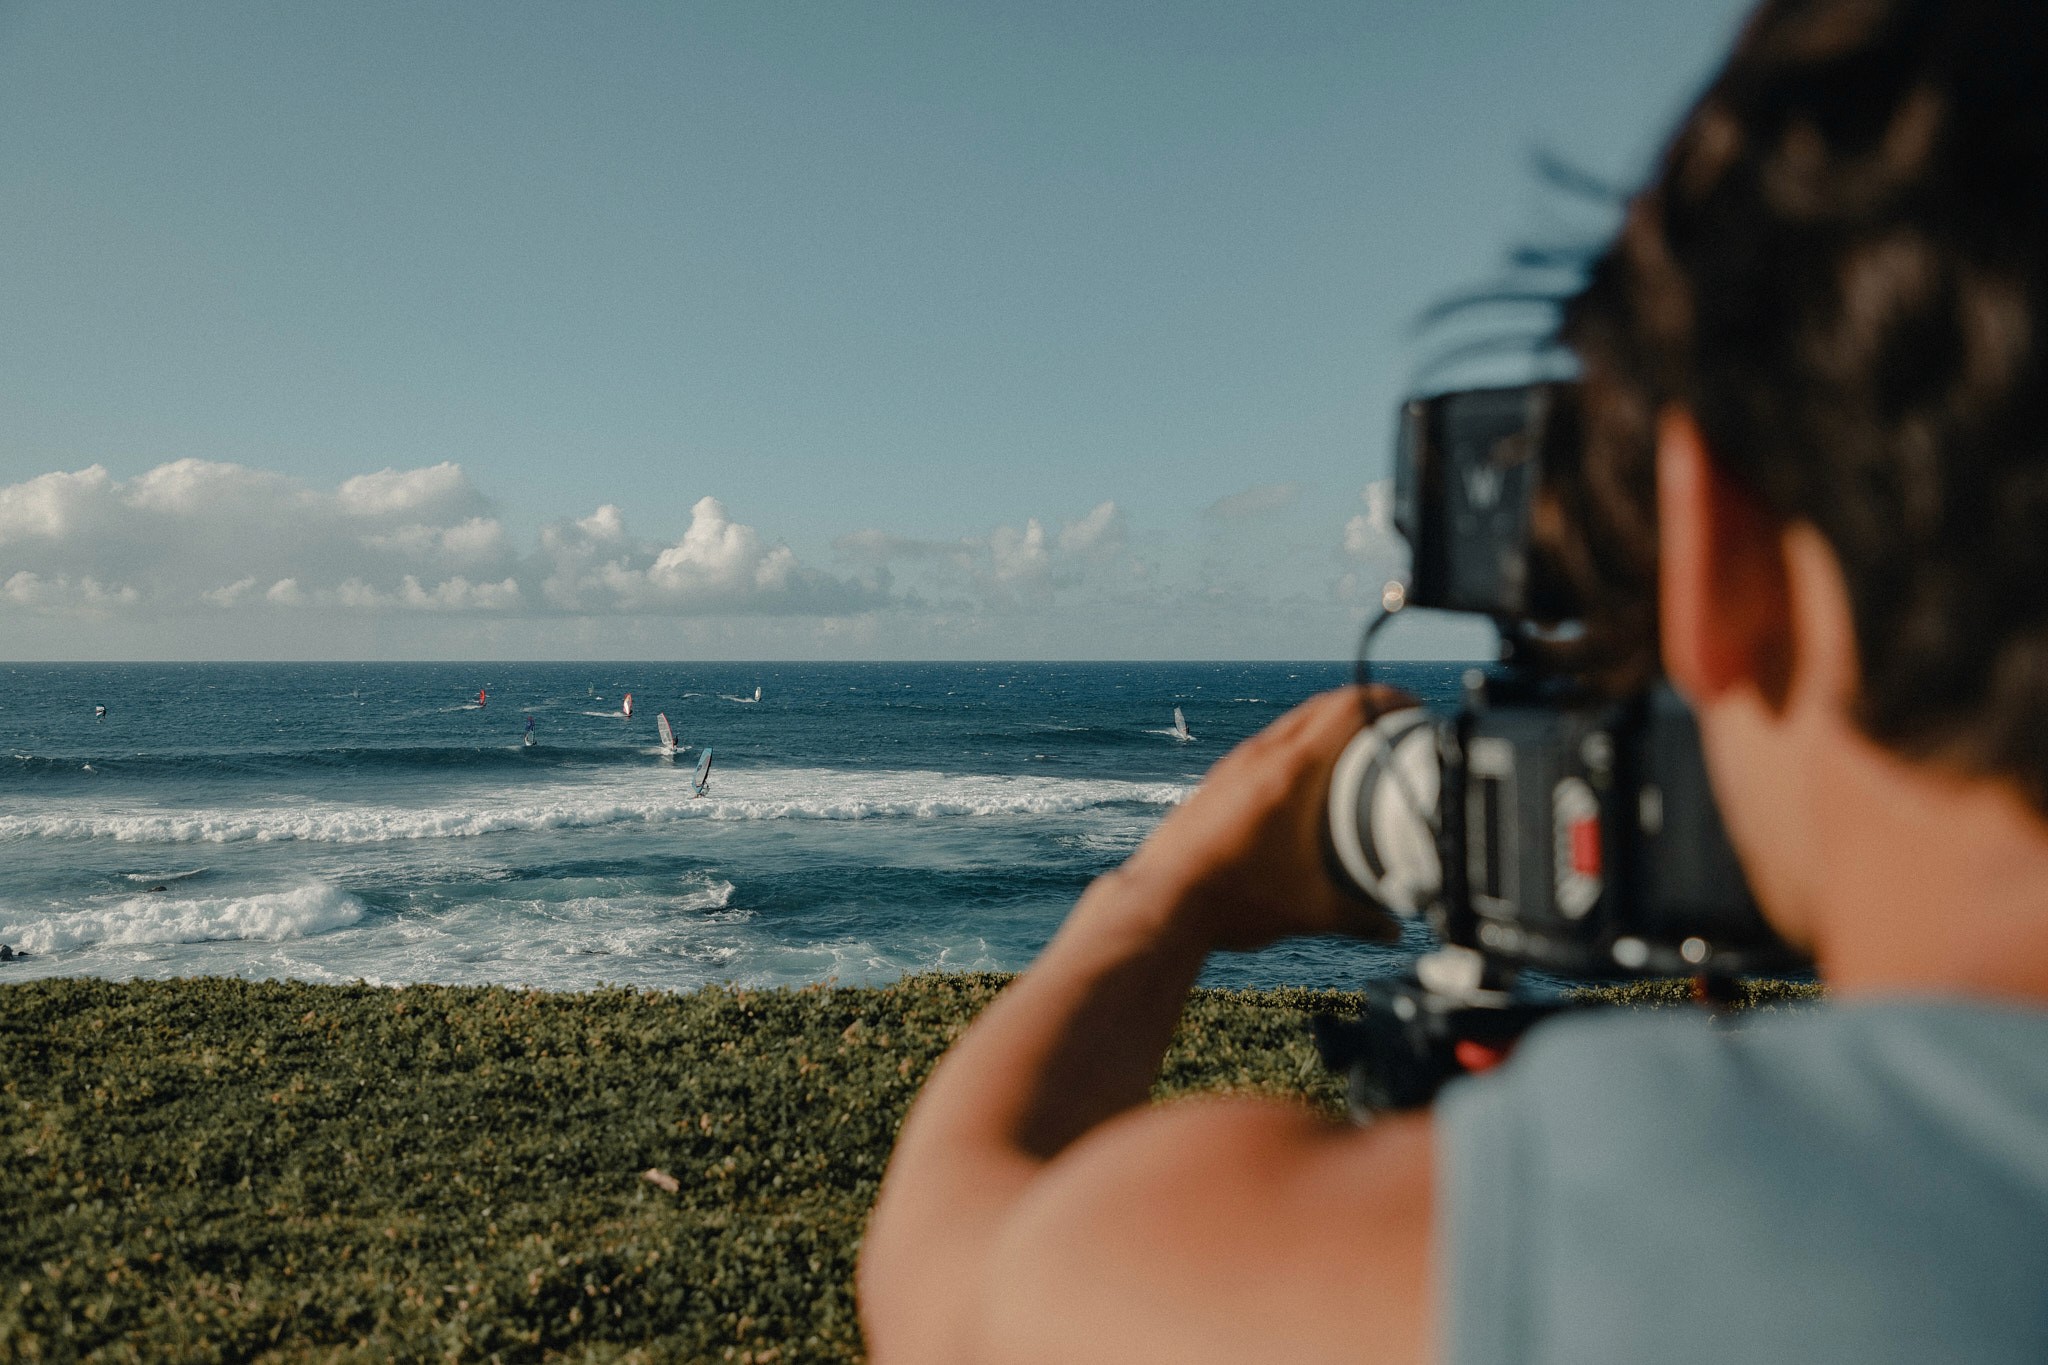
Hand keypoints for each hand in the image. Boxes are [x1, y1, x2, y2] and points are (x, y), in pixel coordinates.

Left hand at [1120, 685, 1414, 951]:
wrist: (1161, 901)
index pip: (1347, 708)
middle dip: (1362, 704)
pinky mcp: (1217, 782)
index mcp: (1291, 773)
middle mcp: (1260, 756)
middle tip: (1394, 722)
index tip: (1414, 706)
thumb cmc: (1231, 901)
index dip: (1386, 697)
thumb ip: (1359, 918)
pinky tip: (1303, 777)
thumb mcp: (1308, 912)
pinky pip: (1265, 745)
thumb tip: (1392, 930)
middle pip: (1320, 706)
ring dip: (1324, 723)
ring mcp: (1234, 766)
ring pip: (1289, 724)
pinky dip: (1295, 745)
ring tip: (1355, 745)